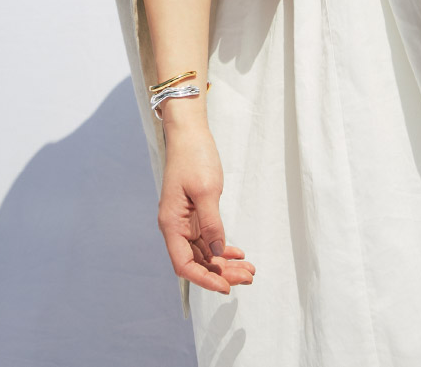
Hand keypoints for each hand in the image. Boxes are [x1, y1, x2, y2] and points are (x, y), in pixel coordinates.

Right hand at [158, 120, 255, 294]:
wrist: (189, 133)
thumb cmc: (194, 157)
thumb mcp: (206, 190)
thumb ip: (212, 223)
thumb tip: (218, 252)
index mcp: (171, 224)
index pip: (184, 264)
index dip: (204, 279)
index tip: (226, 287)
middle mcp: (176, 227)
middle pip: (197, 262)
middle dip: (221, 273)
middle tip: (248, 278)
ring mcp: (185, 221)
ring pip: (204, 252)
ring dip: (225, 262)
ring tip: (249, 270)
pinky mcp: (195, 214)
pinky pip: (208, 239)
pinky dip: (222, 247)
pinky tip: (238, 254)